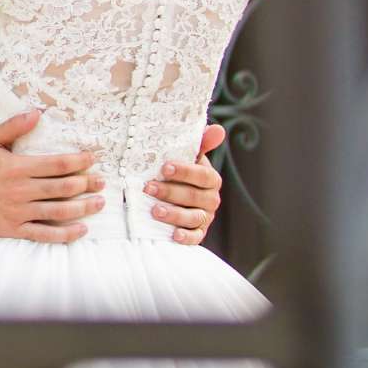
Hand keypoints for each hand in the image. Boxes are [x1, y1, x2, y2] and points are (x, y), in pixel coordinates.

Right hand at [0, 110, 104, 243]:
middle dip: (86, 184)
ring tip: (98, 203)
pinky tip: (81, 229)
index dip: (79, 161)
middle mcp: (20, 190)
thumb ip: (14, 127)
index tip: (92, 158)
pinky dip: (65, 234)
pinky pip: (44, 234)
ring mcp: (18, 212)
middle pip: (63, 187)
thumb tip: (36, 112)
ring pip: (58, 211)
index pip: (57, 164)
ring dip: (83, 208)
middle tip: (101, 182)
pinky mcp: (14, 229)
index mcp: (17, 168)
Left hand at [143, 123, 226, 245]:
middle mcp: (211, 199)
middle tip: (148, 187)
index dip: (185, 171)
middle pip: (194, 197)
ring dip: (174, 214)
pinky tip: (173, 235)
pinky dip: (185, 237)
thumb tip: (218, 129)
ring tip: (154, 210)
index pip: (202, 175)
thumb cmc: (179, 172)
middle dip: (170, 192)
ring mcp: (205, 217)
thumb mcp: (188, 157)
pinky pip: (195, 237)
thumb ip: (200, 144)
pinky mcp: (198, 233)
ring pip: (193, 217)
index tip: (164, 168)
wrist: (175, 195)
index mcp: (210, 179)